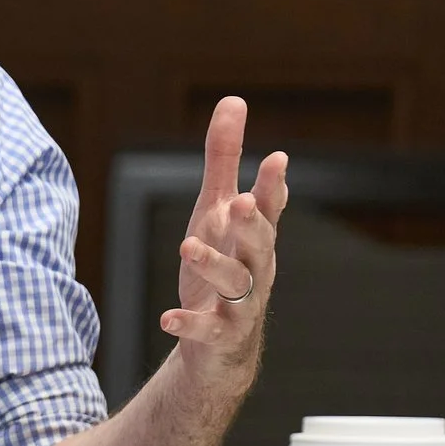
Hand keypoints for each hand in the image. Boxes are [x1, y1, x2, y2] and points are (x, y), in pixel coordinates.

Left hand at [164, 96, 288, 369]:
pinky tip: (167, 318)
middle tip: (241, 203)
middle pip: (261, 243)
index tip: (276, 159)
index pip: (269, 206)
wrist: (221, 344)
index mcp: (254, 235)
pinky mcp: (220, 335)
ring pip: (237, 283)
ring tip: (187, 247)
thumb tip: (233, 101)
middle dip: (253, 223)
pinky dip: (190, 324)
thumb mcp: (216, 208)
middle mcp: (255, 267)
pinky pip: (208, 330)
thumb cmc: (221, 263)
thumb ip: (224, 158)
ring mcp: (241, 303)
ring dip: (214, 265)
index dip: (273, 185)